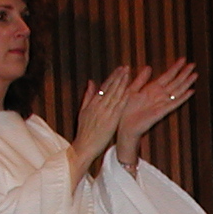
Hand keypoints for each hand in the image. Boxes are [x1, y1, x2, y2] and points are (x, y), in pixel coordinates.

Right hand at [70, 66, 131, 183]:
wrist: (84, 146)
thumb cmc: (84, 131)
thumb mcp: (83, 111)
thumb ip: (88, 96)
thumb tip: (91, 82)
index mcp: (93, 103)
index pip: (104, 86)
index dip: (113, 77)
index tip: (119, 69)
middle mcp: (99, 105)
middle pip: (110, 88)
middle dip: (118, 76)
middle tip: (126, 67)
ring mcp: (105, 112)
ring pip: (115, 94)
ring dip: (122, 83)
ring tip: (128, 73)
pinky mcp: (111, 120)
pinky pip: (118, 107)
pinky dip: (123, 98)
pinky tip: (129, 90)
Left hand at [115, 59, 196, 165]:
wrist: (125, 125)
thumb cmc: (127, 109)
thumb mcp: (133, 90)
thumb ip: (141, 79)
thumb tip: (149, 67)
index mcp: (152, 88)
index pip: (167, 75)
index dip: (175, 67)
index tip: (183, 59)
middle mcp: (159, 95)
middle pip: (175, 82)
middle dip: (184, 73)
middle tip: (193, 64)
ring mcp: (162, 103)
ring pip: (177, 91)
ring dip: (186, 83)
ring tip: (195, 74)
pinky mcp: (162, 112)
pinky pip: (174, 103)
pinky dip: (183, 98)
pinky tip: (191, 91)